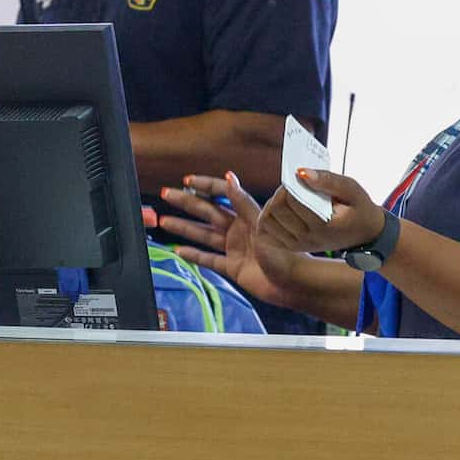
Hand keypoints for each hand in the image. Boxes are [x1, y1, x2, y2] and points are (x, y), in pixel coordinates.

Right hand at [149, 172, 317, 308]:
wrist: (294, 282)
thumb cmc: (287, 251)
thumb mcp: (264, 221)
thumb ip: (244, 201)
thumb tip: (229, 177)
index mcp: (247, 214)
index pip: (222, 194)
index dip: (205, 186)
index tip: (187, 181)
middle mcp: (239, 229)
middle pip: (208, 212)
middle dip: (186, 203)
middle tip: (167, 194)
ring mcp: (235, 248)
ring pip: (204, 235)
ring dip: (184, 228)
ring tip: (164, 221)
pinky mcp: (233, 267)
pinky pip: (209, 259)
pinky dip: (194, 256)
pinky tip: (180, 251)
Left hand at [257, 167, 385, 253]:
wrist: (365, 234)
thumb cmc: (358, 207)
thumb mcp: (351, 189)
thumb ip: (328, 180)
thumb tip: (300, 172)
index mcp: (323, 225)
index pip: (292, 201)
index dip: (290, 184)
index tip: (299, 177)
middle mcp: (307, 238)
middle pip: (276, 210)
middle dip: (280, 193)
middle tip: (292, 186)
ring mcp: (297, 245)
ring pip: (267, 222)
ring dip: (271, 205)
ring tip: (286, 198)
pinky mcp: (292, 247)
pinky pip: (266, 234)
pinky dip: (267, 220)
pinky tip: (280, 211)